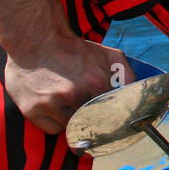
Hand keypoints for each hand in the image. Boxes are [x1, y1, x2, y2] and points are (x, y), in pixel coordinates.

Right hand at [5, 37, 133, 134]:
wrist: (35, 40)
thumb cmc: (73, 50)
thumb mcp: (107, 54)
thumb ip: (126, 73)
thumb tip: (136, 92)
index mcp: (95, 82)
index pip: (112, 112)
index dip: (112, 114)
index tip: (112, 117)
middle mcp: (73, 94)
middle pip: (92, 121)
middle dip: (93, 116)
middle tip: (88, 107)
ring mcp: (51, 103)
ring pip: (73, 126)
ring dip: (74, 118)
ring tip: (68, 101)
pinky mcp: (32, 110)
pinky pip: (54, 129)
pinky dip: (57, 122)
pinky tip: (55, 106)